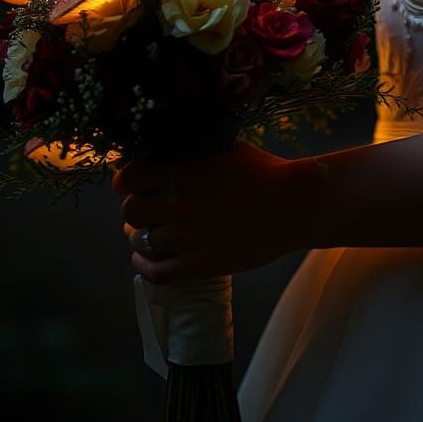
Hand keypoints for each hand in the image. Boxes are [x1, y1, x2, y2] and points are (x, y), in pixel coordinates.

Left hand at [113, 142, 308, 284]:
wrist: (296, 205)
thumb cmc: (265, 171)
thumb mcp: (225, 148)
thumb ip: (191, 150)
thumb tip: (163, 148)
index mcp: (182, 170)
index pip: (127, 178)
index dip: (126, 181)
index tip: (133, 183)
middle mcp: (178, 203)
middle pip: (130, 211)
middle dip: (136, 208)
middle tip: (148, 208)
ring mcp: (186, 237)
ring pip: (140, 242)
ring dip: (143, 236)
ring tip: (151, 232)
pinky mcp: (198, 265)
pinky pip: (155, 272)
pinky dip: (144, 267)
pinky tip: (144, 260)